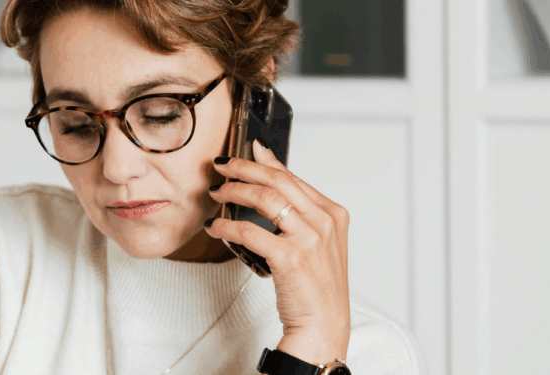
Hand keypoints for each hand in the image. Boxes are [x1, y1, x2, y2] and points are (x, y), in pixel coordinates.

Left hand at [204, 139, 350, 364]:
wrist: (323, 325)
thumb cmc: (316, 287)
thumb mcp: (317, 244)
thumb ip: (300, 215)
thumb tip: (269, 187)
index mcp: (333, 214)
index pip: (294, 177)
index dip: (266, 162)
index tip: (247, 150)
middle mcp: (324, 222)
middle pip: (278, 181)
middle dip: (244, 169)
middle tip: (221, 166)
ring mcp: (309, 239)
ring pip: (264, 199)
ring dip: (233, 192)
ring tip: (216, 193)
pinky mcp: (289, 257)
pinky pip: (249, 231)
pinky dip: (227, 226)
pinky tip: (216, 227)